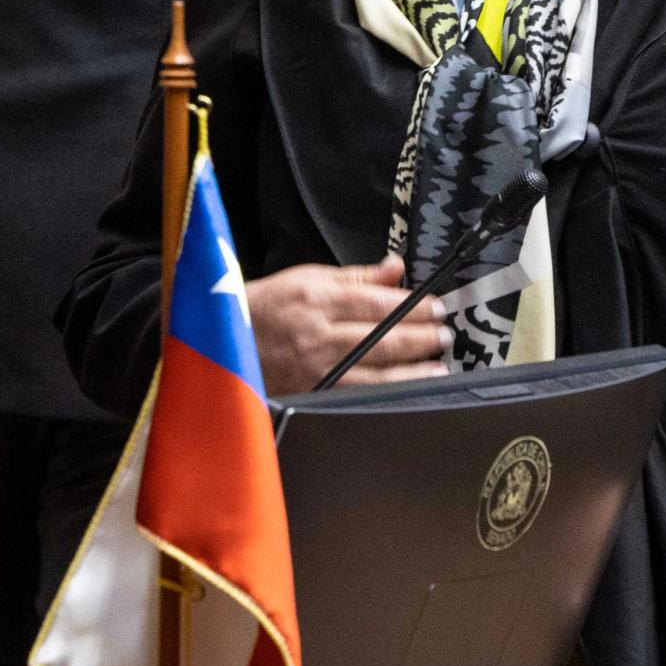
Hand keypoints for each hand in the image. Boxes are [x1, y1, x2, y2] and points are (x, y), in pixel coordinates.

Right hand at [245, 258, 444, 391]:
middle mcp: (317, 335)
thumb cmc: (265, 307)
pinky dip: (388, 393)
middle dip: (421, 337)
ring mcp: (315, 369)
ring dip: (413, 371)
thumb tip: (396, 268)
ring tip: (439, 365)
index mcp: (316, 299)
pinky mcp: (312, 394)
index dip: (413, 306)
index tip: (436, 307)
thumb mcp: (307, 279)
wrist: (221, 342)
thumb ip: (356, 277)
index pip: (377, 303)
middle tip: (445, 334)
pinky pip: (358, 396)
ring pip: (376, 374)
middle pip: (382, 338)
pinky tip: (408, 390)